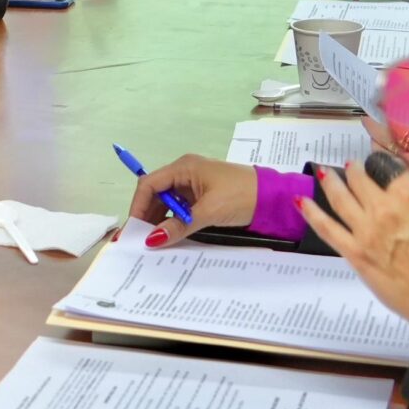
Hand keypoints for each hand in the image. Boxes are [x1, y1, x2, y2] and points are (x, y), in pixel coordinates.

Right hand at [127, 154, 260, 247]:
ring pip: (168, 202)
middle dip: (148, 215)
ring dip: (162, 219)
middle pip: (157, 193)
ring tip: (157, 240)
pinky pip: (181, 208)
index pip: (149, 184)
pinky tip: (173, 235)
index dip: (139, 206)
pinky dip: (175, 220)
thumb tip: (153, 240)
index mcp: (184, 167)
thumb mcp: (208, 212)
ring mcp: (195, 184)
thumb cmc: (241, 196)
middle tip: (142, 239)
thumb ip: (178, 226)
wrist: (273, 198)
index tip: (135, 228)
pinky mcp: (204, 196)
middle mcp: (186, 172)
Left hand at [300, 157, 408, 334]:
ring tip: (324, 172)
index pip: (390, 168)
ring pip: (340, 198)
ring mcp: (366, 231)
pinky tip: (301, 201)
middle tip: (352, 166)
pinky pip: (327, 228)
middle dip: (356, 170)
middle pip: (361, 180)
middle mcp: (384, 208)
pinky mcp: (355, 254)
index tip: (378, 160)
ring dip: (330, 182)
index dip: (383, 162)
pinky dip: (311, 213)